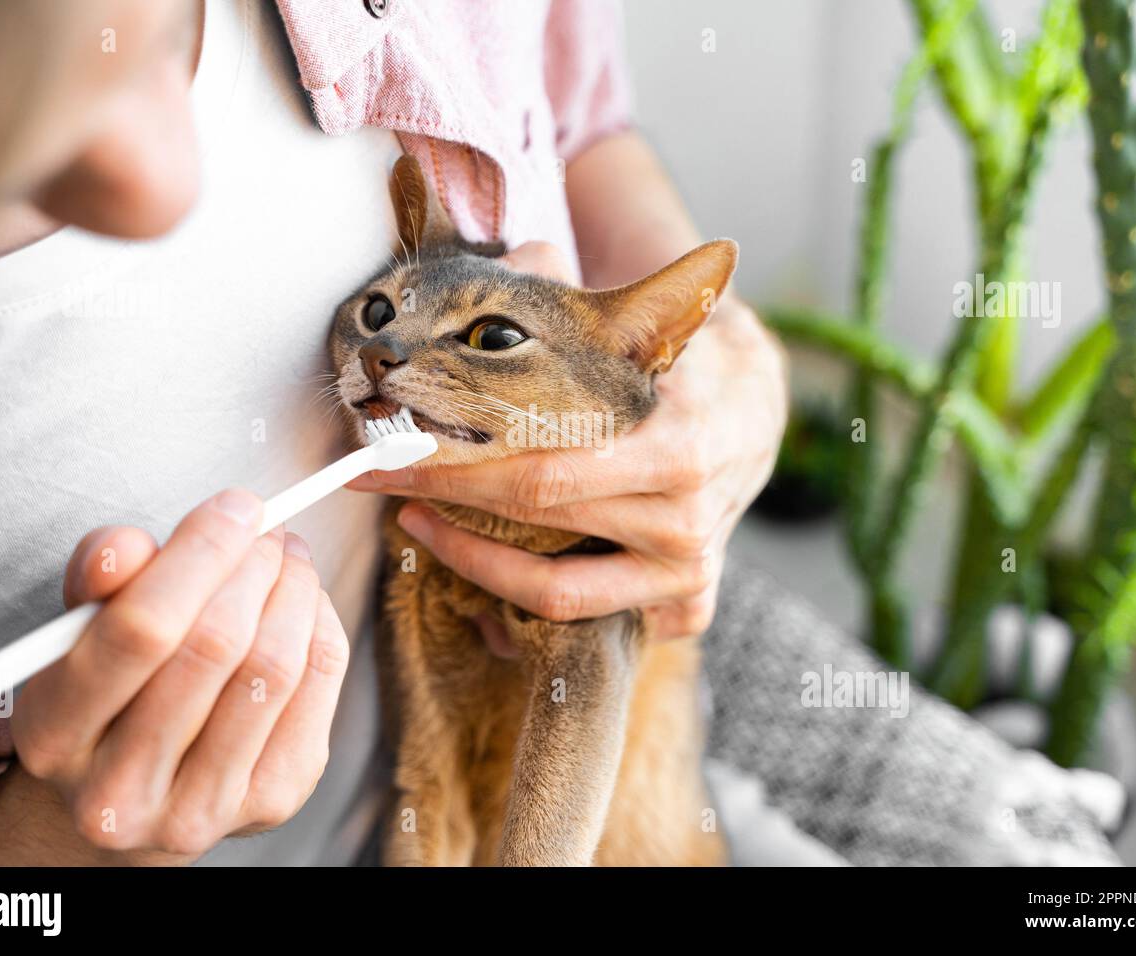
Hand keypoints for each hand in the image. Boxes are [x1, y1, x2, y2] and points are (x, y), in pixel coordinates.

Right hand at [10, 489, 349, 858]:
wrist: (132, 793)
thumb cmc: (108, 693)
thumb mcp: (76, 634)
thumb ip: (97, 582)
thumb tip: (126, 545)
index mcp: (55, 738)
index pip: (142, 628)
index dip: (202, 551)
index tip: (235, 506)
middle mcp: (121, 791)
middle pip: (217, 645)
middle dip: (253, 565)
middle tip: (266, 529)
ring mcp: (202, 808)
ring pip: (275, 667)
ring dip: (295, 590)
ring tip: (288, 557)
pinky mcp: (272, 802)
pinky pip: (317, 688)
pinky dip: (319, 627)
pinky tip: (304, 604)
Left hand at [348, 242, 786, 642]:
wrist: (755, 408)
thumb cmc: (684, 361)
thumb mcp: (643, 319)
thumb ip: (572, 292)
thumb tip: (507, 260)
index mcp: (676, 444)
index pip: (540, 470)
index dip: (451, 467)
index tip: (383, 454)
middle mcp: (684, 518)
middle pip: (537, 521)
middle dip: (444, 499)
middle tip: (379, 480)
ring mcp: (688, 569)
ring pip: (559, 594)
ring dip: (476, 564)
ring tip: (423, 524)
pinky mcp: (687, 599)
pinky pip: (601, 625)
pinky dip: (543, 616)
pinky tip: (493, 586)